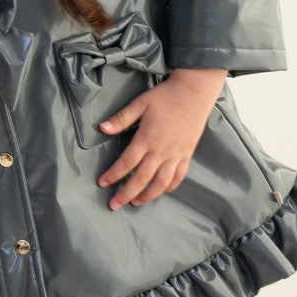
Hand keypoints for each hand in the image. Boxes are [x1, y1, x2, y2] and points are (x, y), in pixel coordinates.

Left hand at [97, 67, 227, 209]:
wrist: (195, 91)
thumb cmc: (166, 96)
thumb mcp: (140, 103)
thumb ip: (121, 118)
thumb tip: (102, 128)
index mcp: (147, 138)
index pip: (126, 163)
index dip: (113, 175)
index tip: (102, 183)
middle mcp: (161, 151)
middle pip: (141, 179)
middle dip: (126, 194)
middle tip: (114, 205)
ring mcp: (176, 154)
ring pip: (160, 183)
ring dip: (147, 196)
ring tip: (135, 202)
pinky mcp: (187, 154)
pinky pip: (178, 177)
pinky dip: (169, 187)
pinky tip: (160, 191)